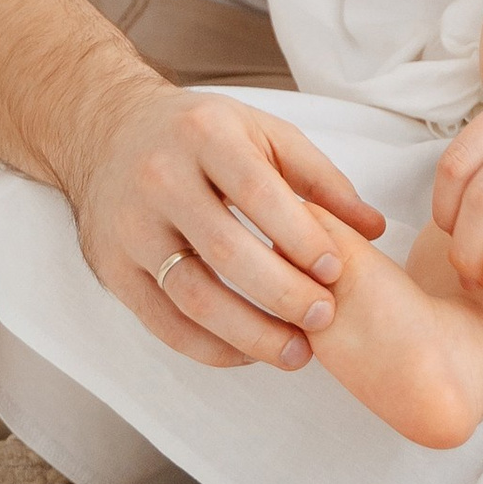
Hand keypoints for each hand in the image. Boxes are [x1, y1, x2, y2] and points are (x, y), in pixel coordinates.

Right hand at [65, 83, 387, 371]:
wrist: (107, 131)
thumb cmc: (200, 133)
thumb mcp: (261, 131)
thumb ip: (319, 177)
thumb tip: (374, 228)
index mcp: (204, 133)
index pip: (258, 193)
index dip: (301, 238)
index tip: (336, 270)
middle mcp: (160, 177)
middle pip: (227, 251)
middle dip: (283, 294)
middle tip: (324, 317)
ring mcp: (130, 226)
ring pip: (193, 295)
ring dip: (251, 333)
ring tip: (297, 352)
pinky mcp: (112, 268)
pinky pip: (164, 322)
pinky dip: (211, 347)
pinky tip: (249, 351)